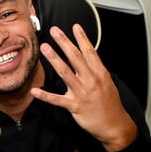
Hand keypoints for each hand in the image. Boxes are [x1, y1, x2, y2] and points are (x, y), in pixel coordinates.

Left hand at [31, 24, 137, 151]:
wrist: (114, 125)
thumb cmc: (110, 105)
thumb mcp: (108, 83)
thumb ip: (97, 71)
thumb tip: (89, 60)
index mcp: (100, 73)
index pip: (89, 52)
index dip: (82, 38)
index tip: (75, 27)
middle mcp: (91, 80)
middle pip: (76, 57)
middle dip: (64, 42)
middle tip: (55, 31)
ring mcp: (82, 93)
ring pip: (65, 72)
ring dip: (54, 59)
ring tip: (45, 48)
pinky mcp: (75, 106)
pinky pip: (57, 100)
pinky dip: (45, 96)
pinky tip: (35, 91)